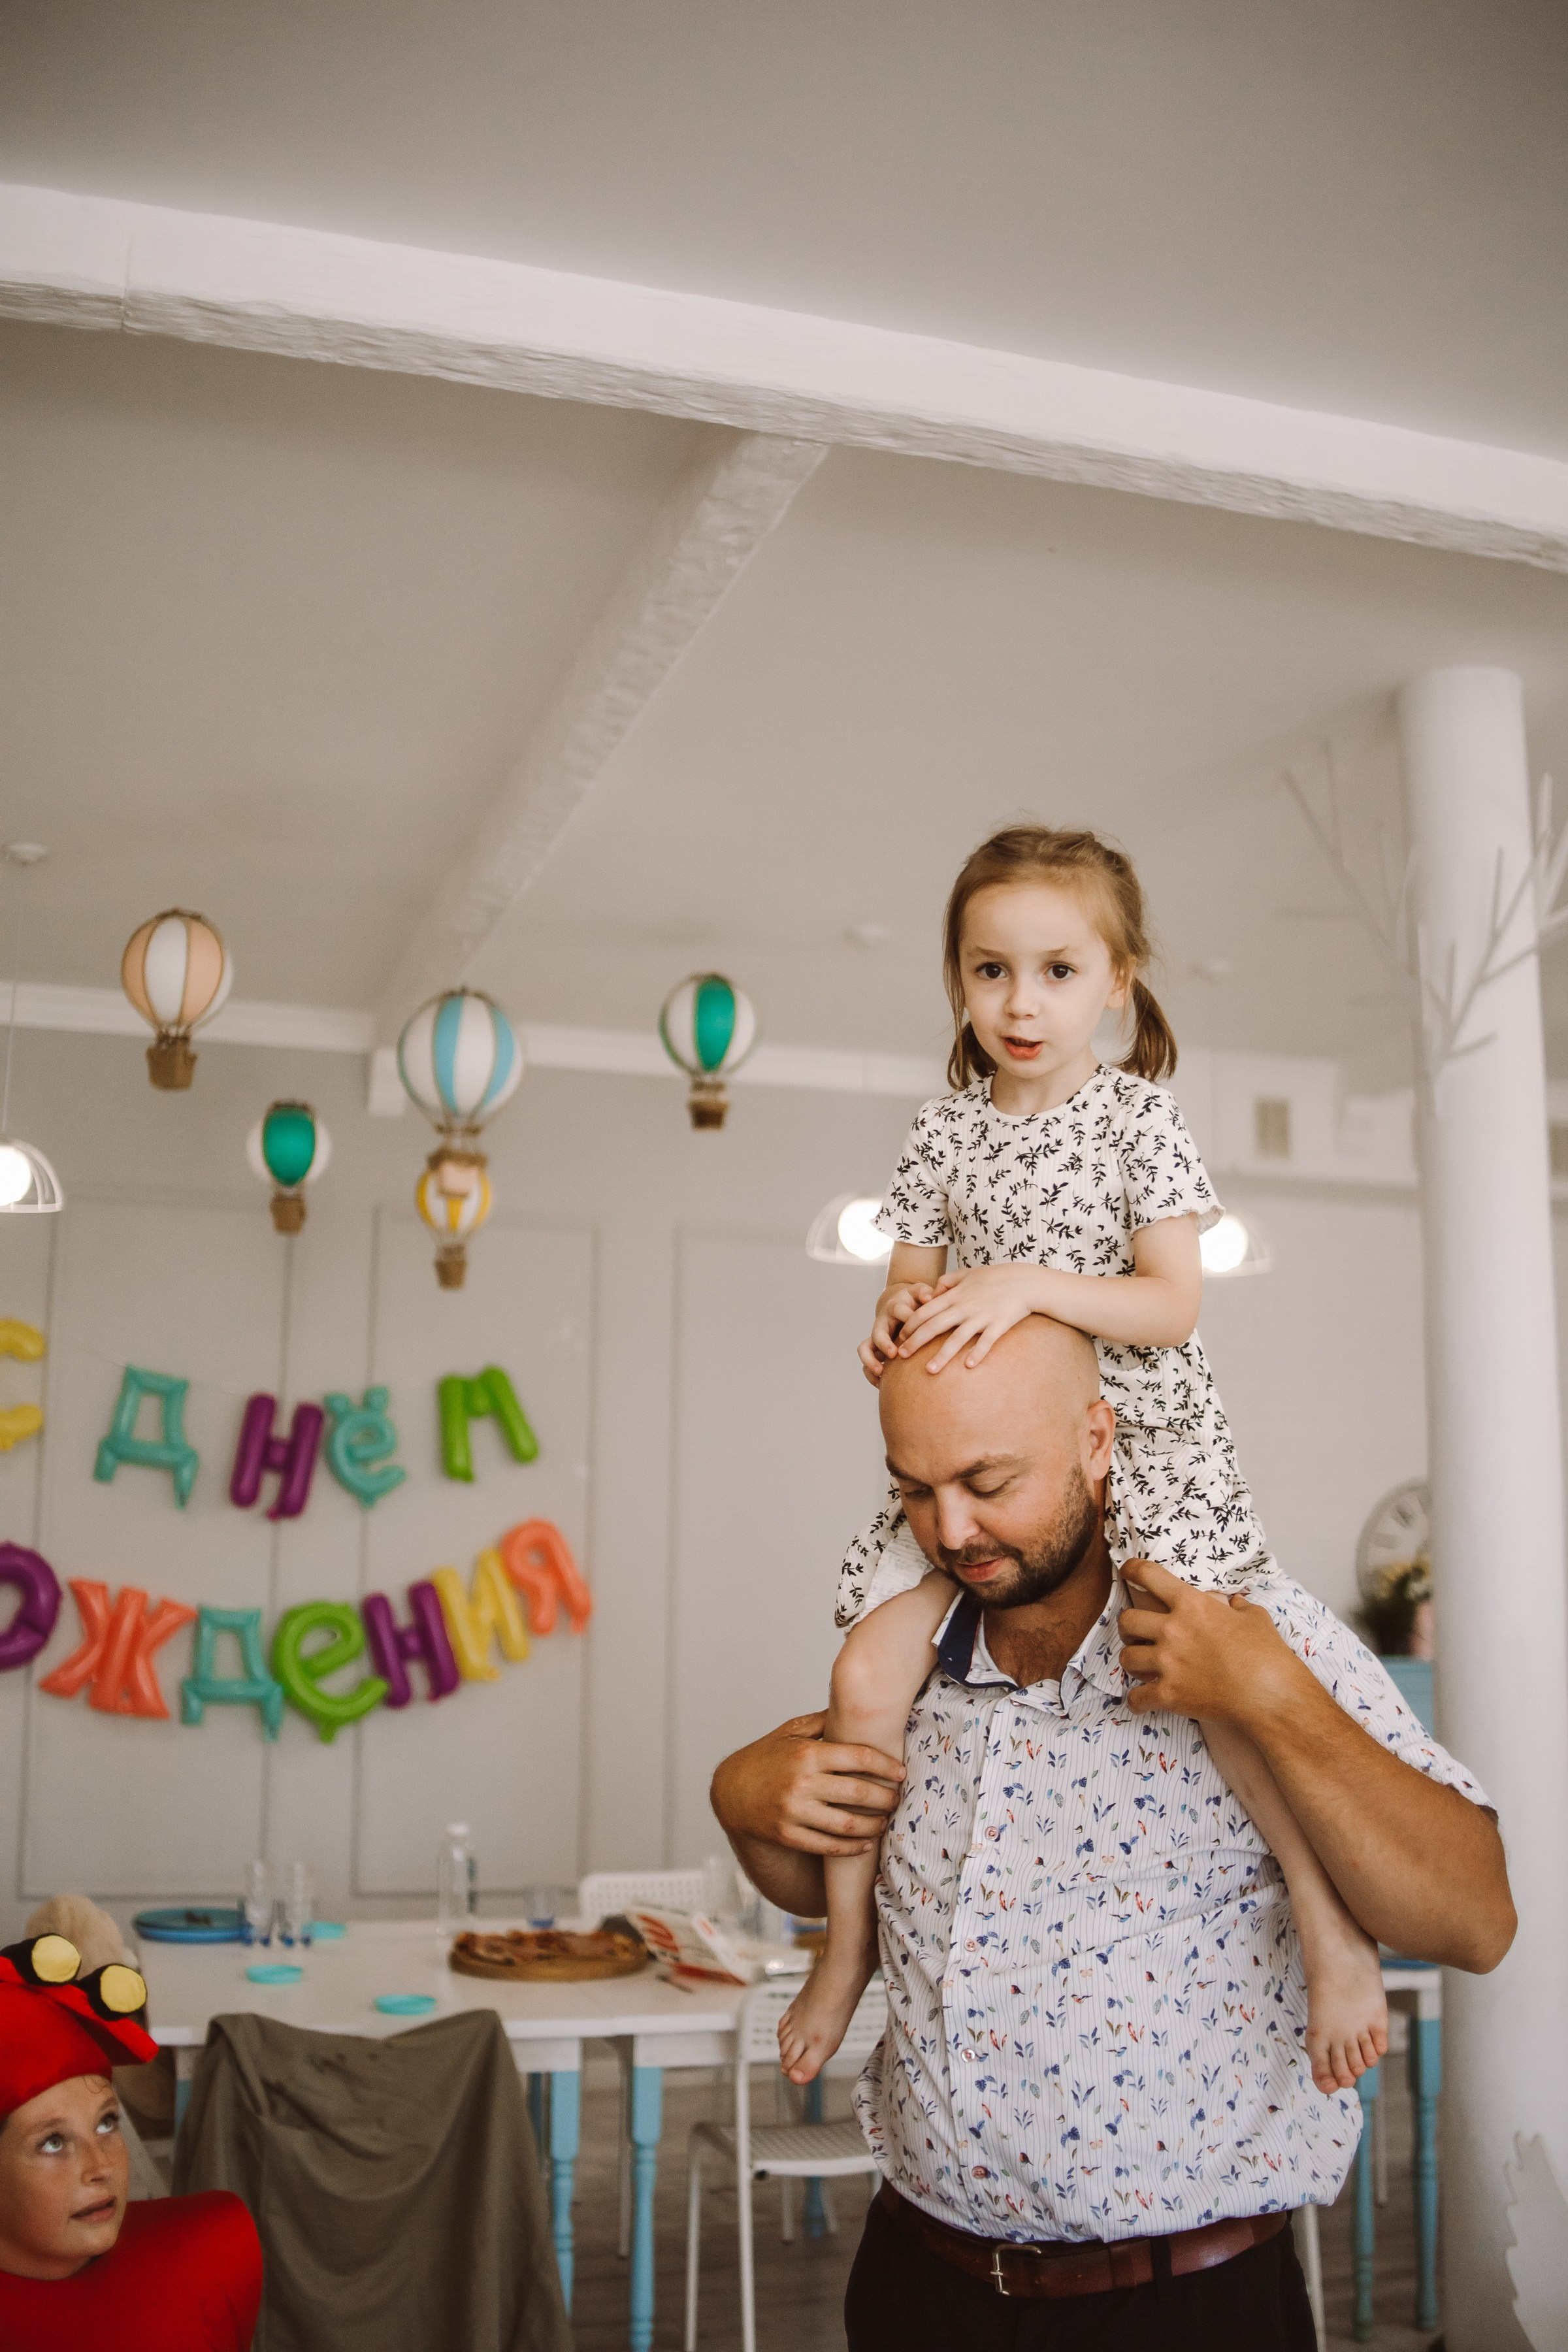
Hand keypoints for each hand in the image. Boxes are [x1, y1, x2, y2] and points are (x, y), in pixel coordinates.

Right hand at [709, 1713, 903, 1855]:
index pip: (857, 1757)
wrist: (730, 1792)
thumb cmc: (765, 1757)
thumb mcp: (790, 1731)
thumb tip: (856, 1707)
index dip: (885, 1765)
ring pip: (847, 1824)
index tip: (901, 1773)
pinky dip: (852, 1847)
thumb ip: (823, 1721)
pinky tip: (865, 1842)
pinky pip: (828, 1846)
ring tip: (885, 1821)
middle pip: (858, 1792)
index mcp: (806, 1753)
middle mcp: (801, 1782)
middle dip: (886, 1797)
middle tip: (898, 1799)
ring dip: (874, 1825)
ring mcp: (794, 1812)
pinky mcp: (788, 1836)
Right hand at [858, 1284, 934, 1383]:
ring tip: (880, 1373)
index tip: (915, 1329)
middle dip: (883, 1343)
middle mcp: (883, 1322)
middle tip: (893, 1354)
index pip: (898, 1310)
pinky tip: (882, 1385)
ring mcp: (877, 1337)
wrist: (899, 1303)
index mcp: (895, 1307)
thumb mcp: (920, 1292)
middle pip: (877, 1331)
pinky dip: (872, 1375)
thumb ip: (925, 1293)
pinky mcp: (876, 1350)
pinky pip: (868, 1363)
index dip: (906, 1318)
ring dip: (870, 1361)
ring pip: (865, 1349)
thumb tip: (930, 1296)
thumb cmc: (914, 1299)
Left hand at [895, 1264, 1049, 1371]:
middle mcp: (964, 1307)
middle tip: (902, 1356)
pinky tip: (967, 1366)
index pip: (926, 1312)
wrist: (1025, 1281)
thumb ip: (948, 1281)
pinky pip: (986, 1342)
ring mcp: (981, 1317)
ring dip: (942, 1355)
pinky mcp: (998, 1325)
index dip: (910, 1325)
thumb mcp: (968, 1273)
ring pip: (957, 1338)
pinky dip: (977, 1353)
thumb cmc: (996, 1278)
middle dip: (916, 1342)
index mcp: (955, 1295)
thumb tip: (932, 1292)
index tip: (900, 1338)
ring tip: (929, 1370)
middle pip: (934, 1326)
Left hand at [1118, 1559, 1295, 1723]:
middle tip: (1136, 1633)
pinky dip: (1137, 1701)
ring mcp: (1168, 1663)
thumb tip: (1233, 1603)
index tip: (1127, 1570)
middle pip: (1127, 1620)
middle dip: (1128, 1627)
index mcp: (1192, 1604)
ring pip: (1126, 1657)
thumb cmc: (1267, 1654)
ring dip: (1132, 1661)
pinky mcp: (1169, 1694)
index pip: (1149, 1575)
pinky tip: (1142, 1702)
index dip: (1133, 1569)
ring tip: (1141, 1666)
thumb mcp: (1254, 1617)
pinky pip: (1136, 1697)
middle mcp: (1173, 1630)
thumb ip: (1236, 1606)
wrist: (1271, 1694)